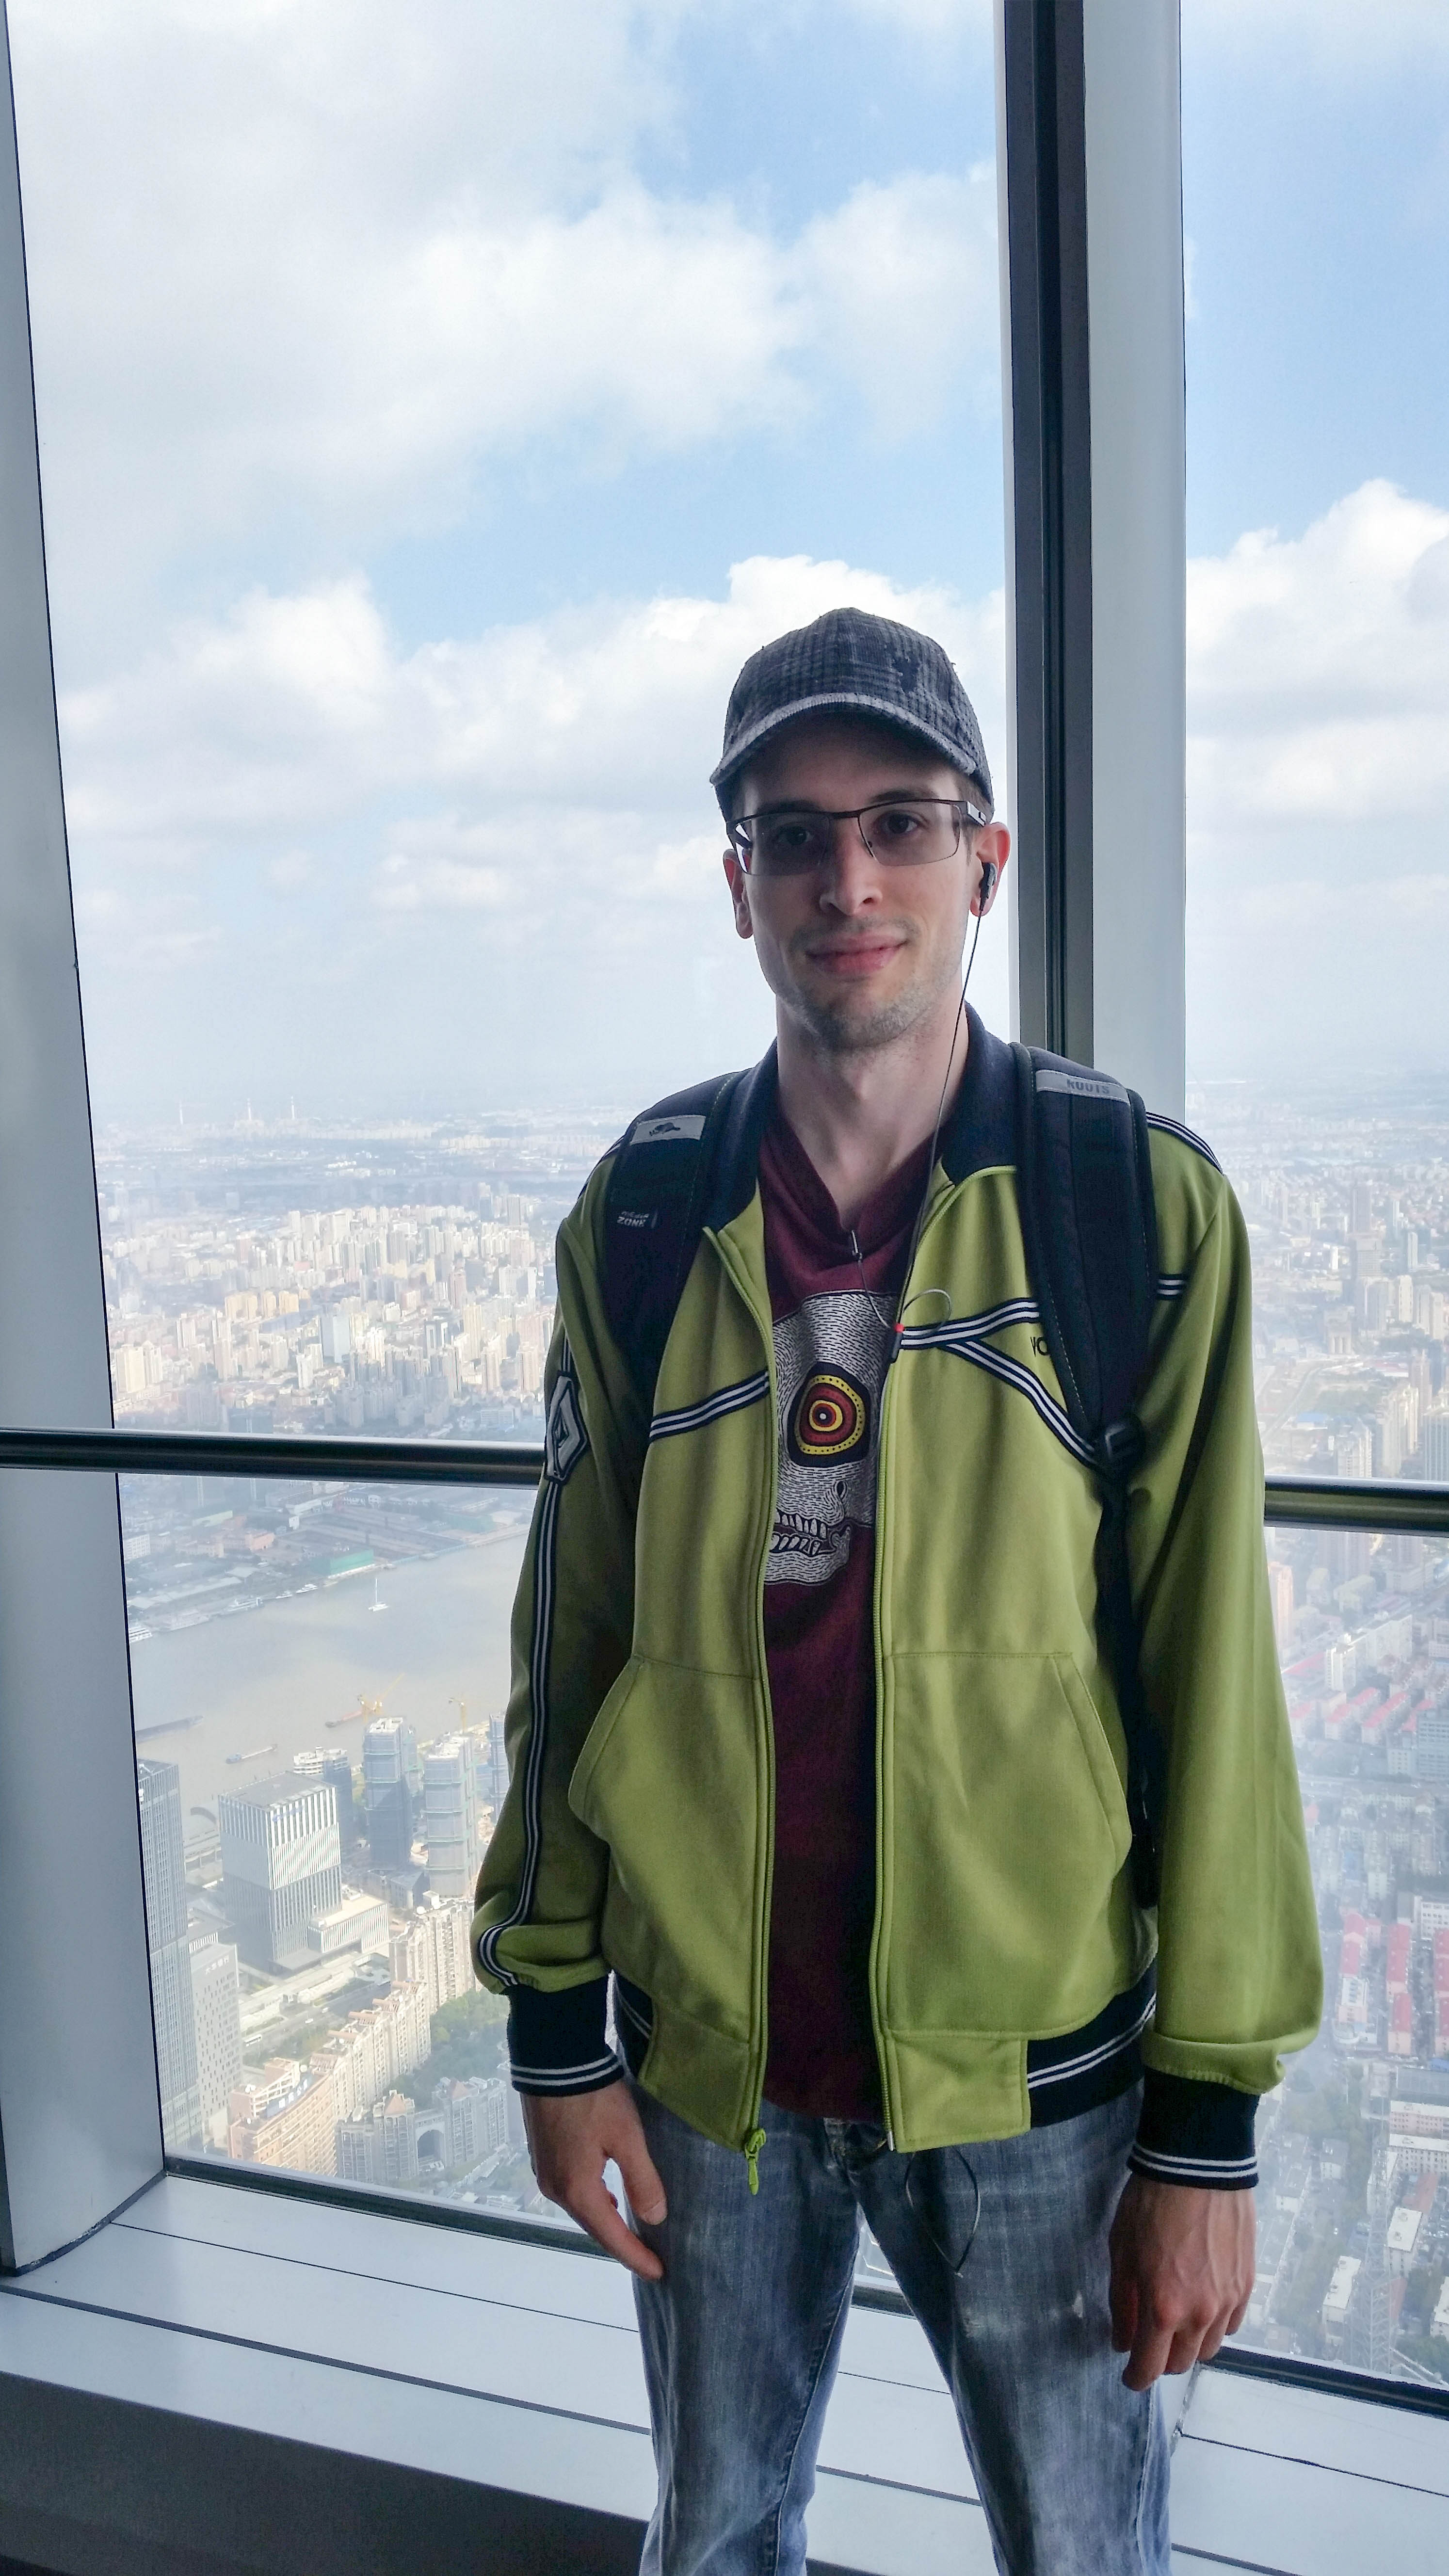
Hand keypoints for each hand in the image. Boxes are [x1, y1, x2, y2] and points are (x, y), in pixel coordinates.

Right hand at [522, 2080, 667, 2281]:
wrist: (552, 2059)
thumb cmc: (593, 2098)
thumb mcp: (627, 2136)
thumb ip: (642, 2180)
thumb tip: (655, 2218)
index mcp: (578, 2190)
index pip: (612, 2236)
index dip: (636, 2257)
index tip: (659, 2274)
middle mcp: (556, 2189)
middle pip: (594, 2226)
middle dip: (621, 2243)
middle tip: (649, 2256)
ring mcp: (545, 2172)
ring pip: (581, 2208)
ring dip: (606, 2221)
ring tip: (631, 2230)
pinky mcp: (542, 2155)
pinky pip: (572, 2191)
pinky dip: (593, 2201)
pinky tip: (606, 2197)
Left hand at [1108, 2175, 1253, 2391]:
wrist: (1198, 2166)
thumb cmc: (1151, 2204)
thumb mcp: (1122, 2250)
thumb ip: (1122, 2302)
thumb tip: (1122, 2342)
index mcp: (1163, 2308)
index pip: (1150, 2366)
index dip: (1136, 2378)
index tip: (1129, 2377)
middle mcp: (1201, 2313)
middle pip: (1182, 2362)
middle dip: (1161, 2361)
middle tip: (1148, 2344)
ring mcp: (1229, 2300)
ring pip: (1210, 2347)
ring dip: (1190, 2345)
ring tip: (1176, 2325)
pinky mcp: (1247, 2283)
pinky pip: (1232, 2323)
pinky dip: (1215, 2325)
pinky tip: (1203, 2307)